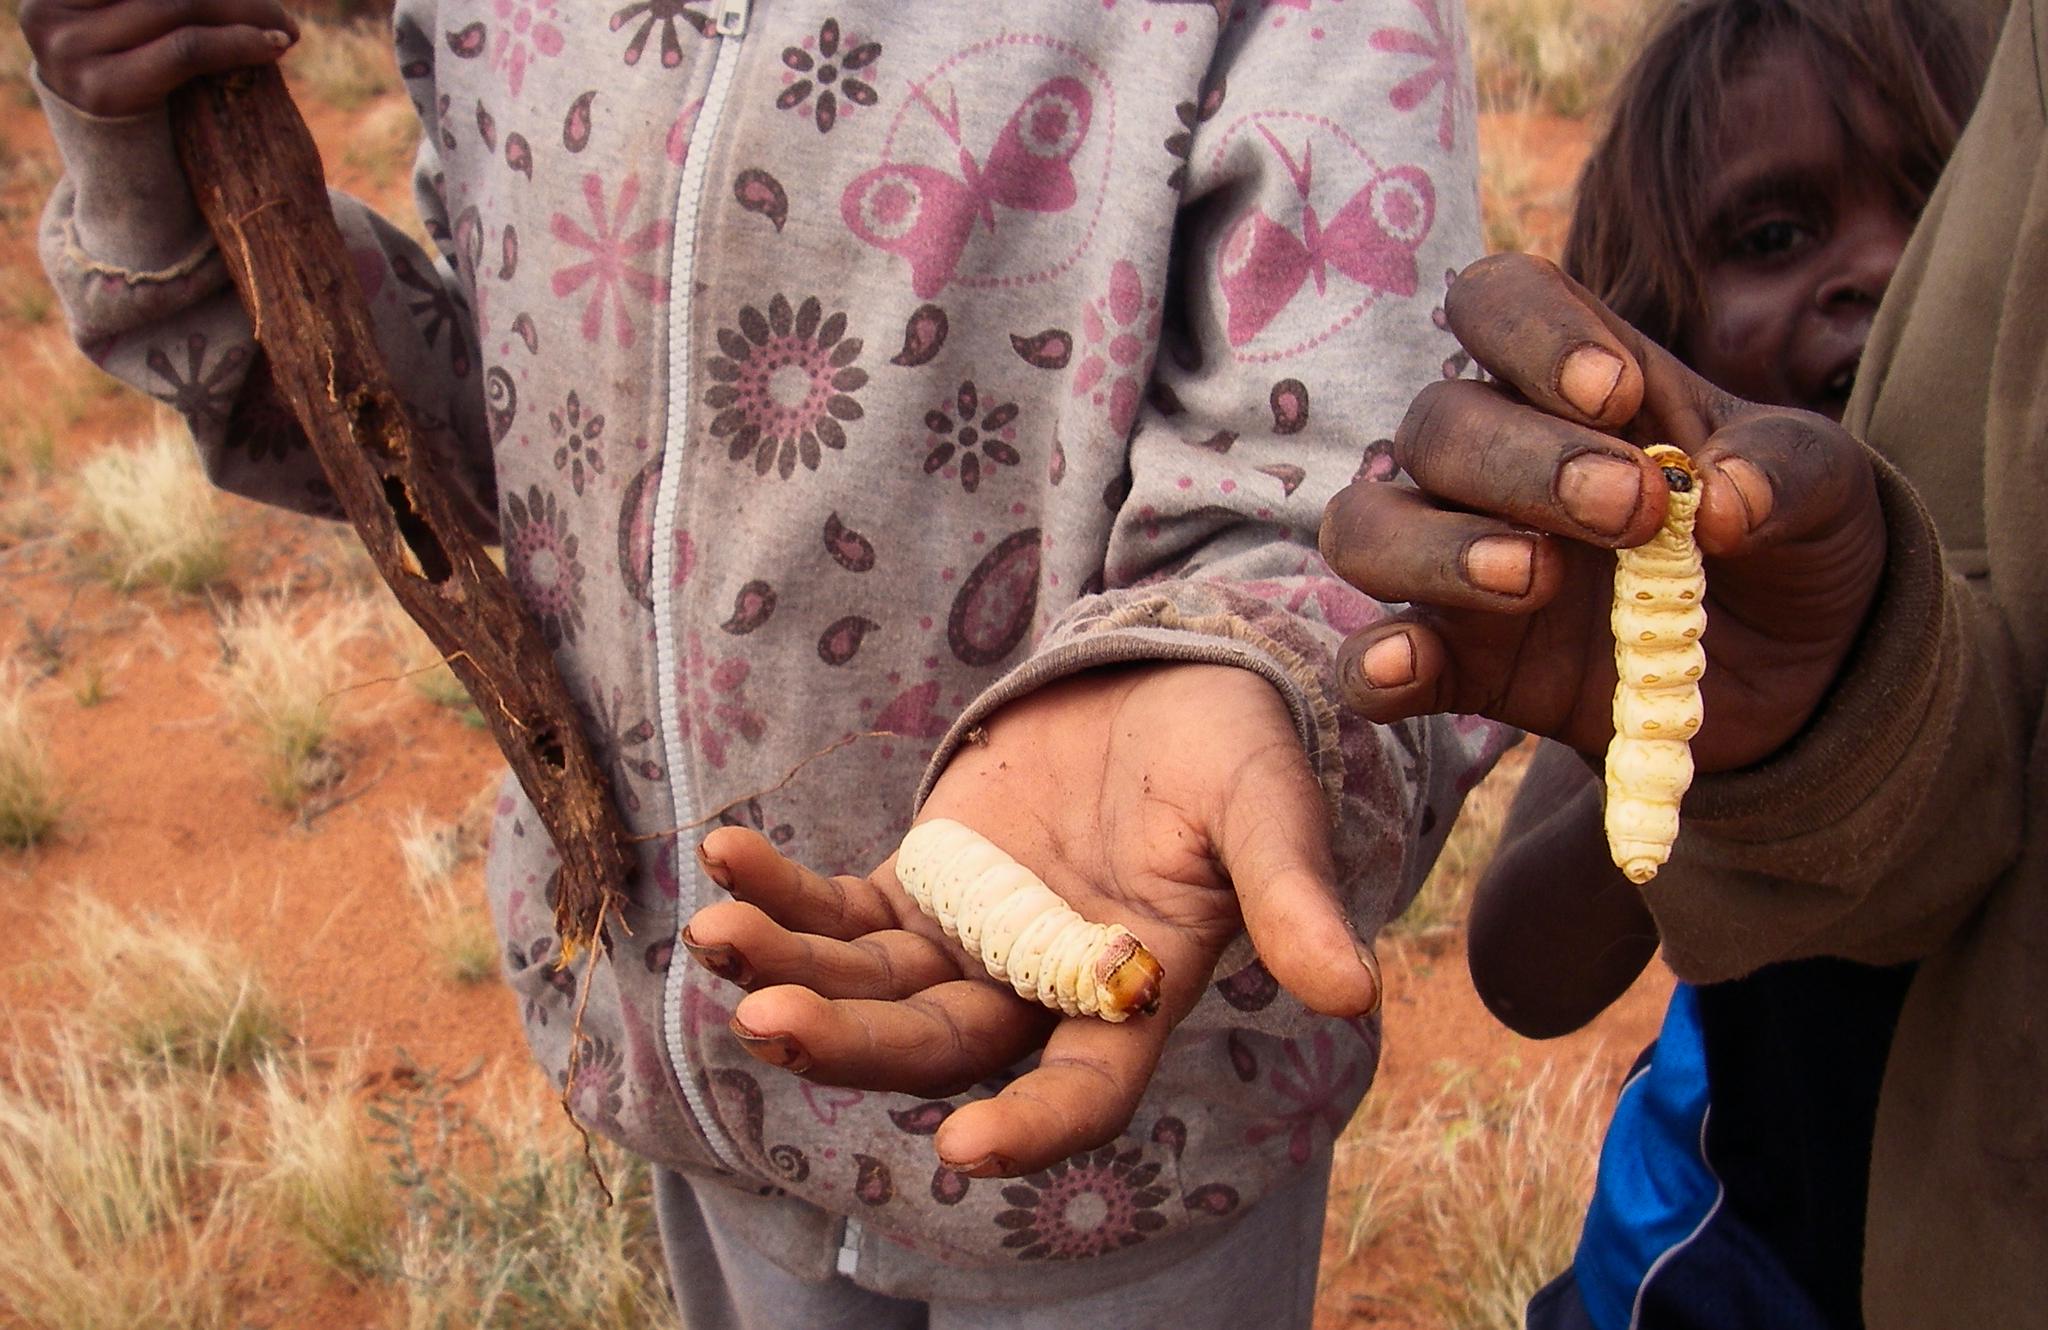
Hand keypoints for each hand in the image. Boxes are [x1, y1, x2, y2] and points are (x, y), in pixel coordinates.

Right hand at [23, 0, 298, 119]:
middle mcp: (47, 13)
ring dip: (243, 11)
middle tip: (280, 10)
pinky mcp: (103, 91)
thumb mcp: (134, 30)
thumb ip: (160, 8)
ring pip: (176, 6)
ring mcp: (67, 52)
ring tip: (285, 27)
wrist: (120, 169)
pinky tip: (274, 45)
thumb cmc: (136, 81)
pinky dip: (238, 42)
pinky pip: (185, 49)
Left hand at [681, 662, 1379, 1176]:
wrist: (1170, 680)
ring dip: (788, 972)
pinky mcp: (922, 886)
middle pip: (939, 1048)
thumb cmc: (1234, 749)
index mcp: (1130, 996)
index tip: (959, 1150)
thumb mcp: (1265, 808)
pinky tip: (722, 857)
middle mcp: (1039, 990)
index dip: (1030, 1129)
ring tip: (711, 936)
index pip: (1082, 1090)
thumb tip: (1354, 991)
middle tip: (768, 1024)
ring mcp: (970, 941)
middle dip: (854, 1045)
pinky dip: (781, 894)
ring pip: (870, 989)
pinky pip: (839, 911)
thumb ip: (1290, 895)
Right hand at [1318, 253, 1886, 771]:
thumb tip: (1721, 502)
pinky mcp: (1456, 666)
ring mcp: (1458, 563)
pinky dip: (1374, 664)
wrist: (1799, 669)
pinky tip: (1405, 669)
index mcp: (1573, 383)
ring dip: (1437, 548)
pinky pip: (1368, 662)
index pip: (1495, 303)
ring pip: (1369, 528)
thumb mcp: (1827, 488)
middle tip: (1632, 510)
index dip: (1532, 334)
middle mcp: (1491, 461)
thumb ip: (1785, 473)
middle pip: (1438, 425)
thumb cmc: (1788, 536)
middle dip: (1526, 464)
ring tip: (1534, 581)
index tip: (1616, 395)